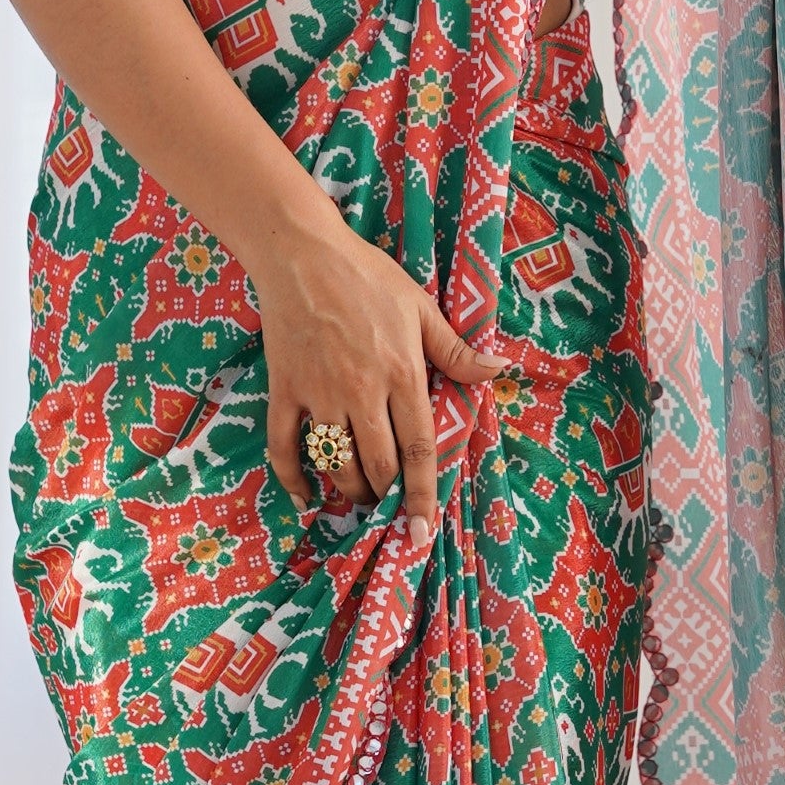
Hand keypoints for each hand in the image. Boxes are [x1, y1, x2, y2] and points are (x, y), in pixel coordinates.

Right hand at [254, 211, 493, 527]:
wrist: (301, 254)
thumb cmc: (367, 276)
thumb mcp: (421, 308)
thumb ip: (456, 350)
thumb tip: (499, 370)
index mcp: (403, 374)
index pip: (419, 451)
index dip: (424, 495)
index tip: (424, 531)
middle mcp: (362, 393)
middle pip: (378, 466)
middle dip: (387, 497)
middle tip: (392, 508)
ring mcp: (319, 394)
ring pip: (337, 463)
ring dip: (350, 490)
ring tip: (361, 496)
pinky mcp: (285, 390)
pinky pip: (284, 446)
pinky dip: (293, 478)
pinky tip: (305, 497)